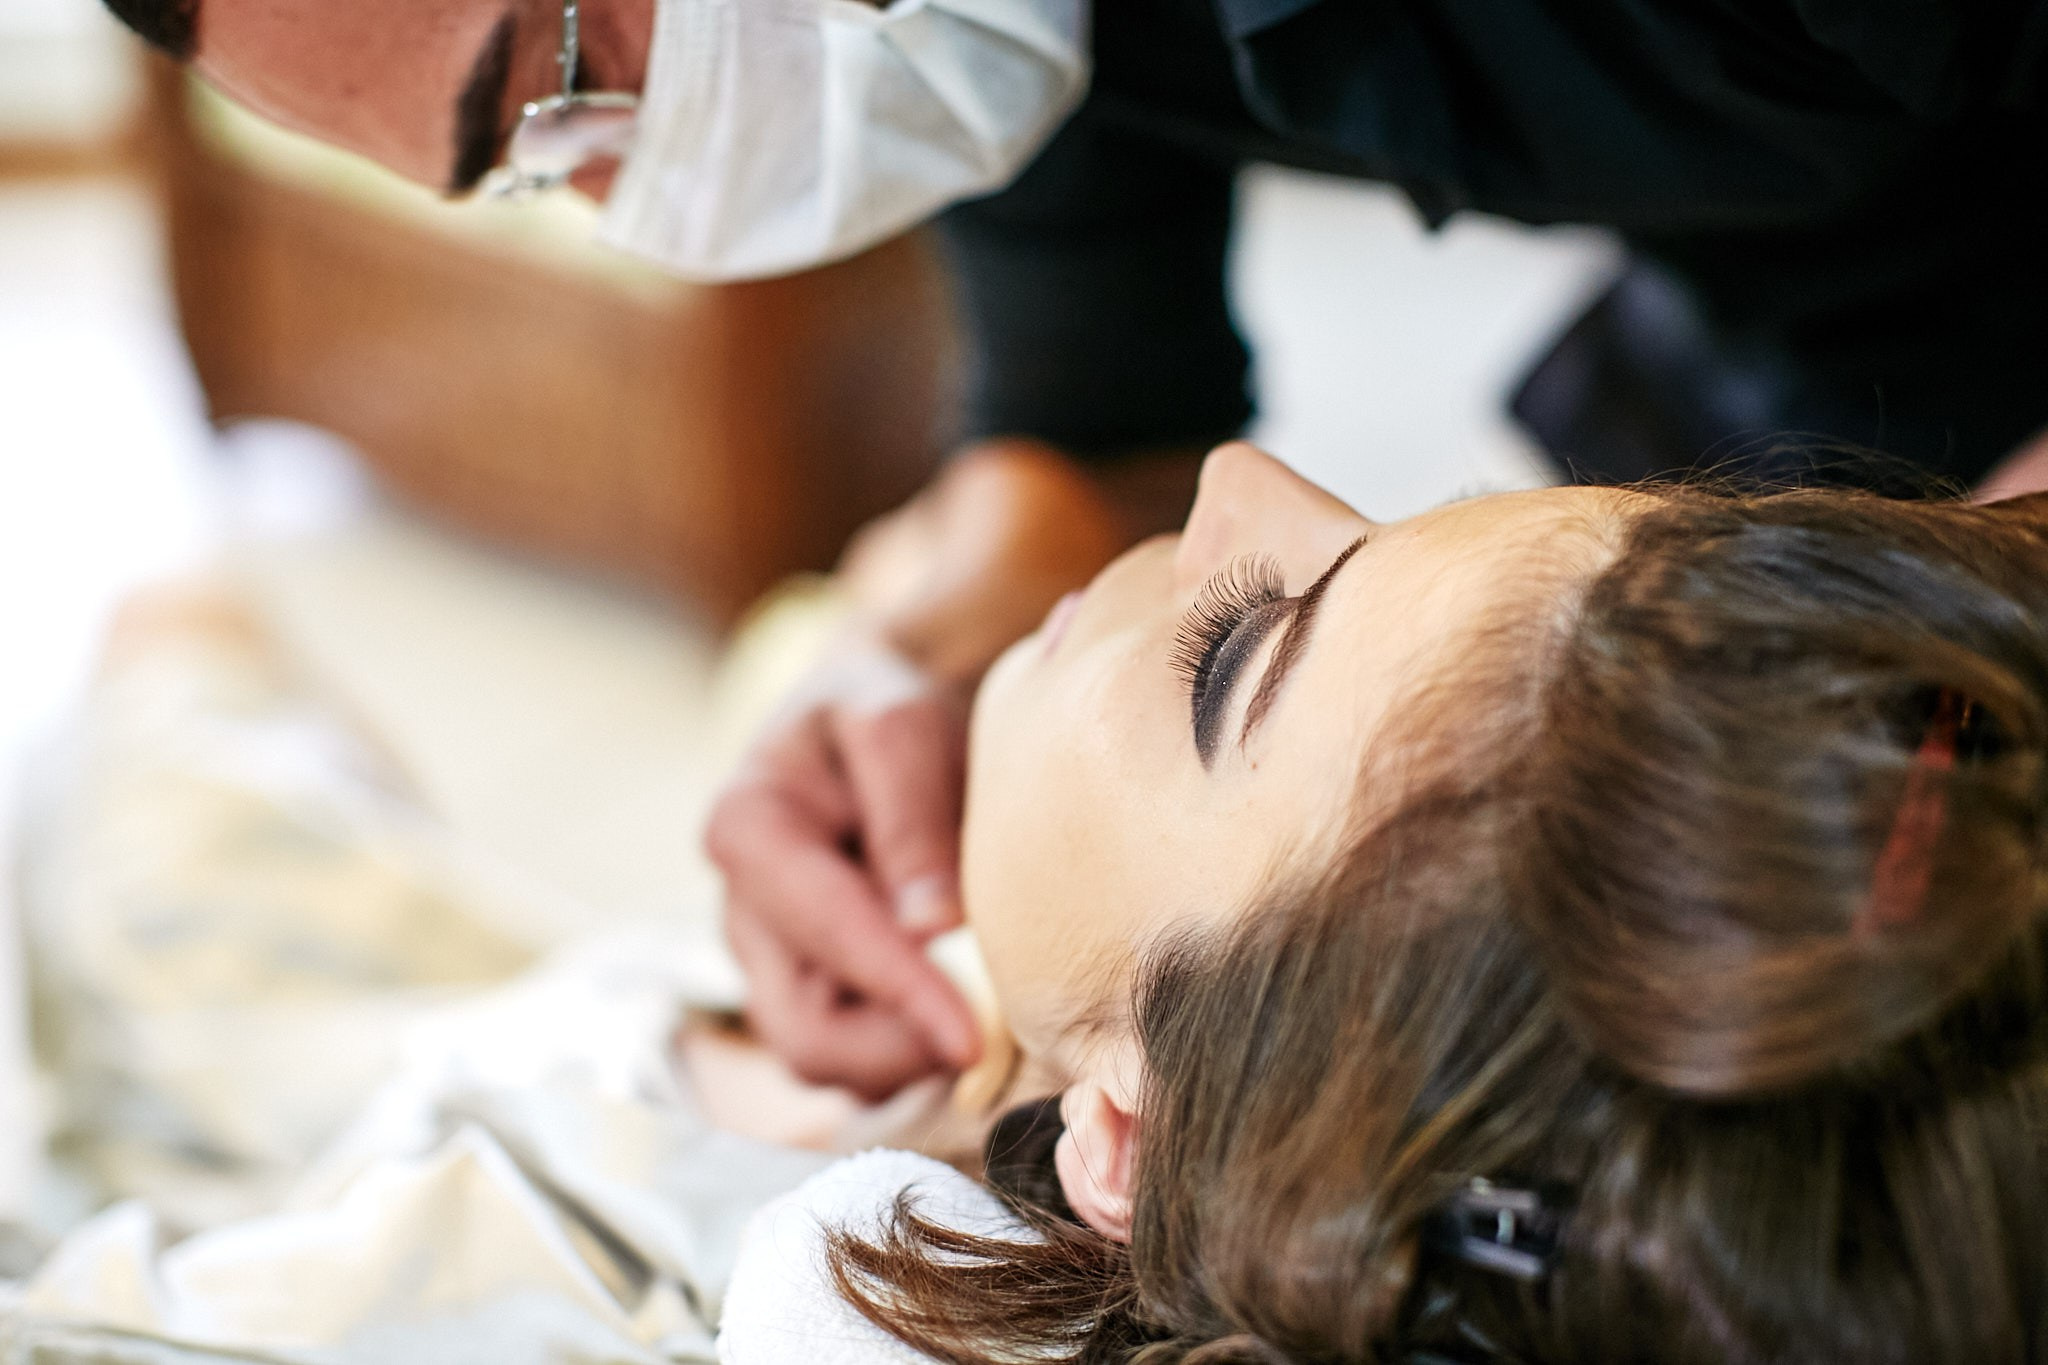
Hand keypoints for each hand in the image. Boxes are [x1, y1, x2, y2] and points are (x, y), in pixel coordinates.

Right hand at [711, 439, 1198, 1098]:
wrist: (867, 713)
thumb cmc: (885, 708)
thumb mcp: (900, 723)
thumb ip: (912, 813)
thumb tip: (932, 925)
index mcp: (747, 827)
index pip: (825, 932)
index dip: (900, 990)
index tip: (971, 1038)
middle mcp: (741, 907)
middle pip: (801, 1031)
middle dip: (894, 1053)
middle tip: (987, 1046)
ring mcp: (767, 954)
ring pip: (818, 1056)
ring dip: (900, 1063)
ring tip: (983, 1032)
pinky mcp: (803, 981)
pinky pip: (844, 1052)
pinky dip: (900, 1056)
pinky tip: (960, 1026)